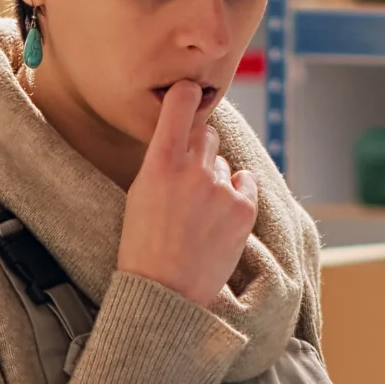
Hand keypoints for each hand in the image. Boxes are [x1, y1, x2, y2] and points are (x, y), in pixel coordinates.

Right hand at [118, 80, 258, 307]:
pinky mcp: (244, 209)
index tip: (190, 91)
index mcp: (160, 163)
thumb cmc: (143, 246)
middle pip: (206, 135)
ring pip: (225, 166)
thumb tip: (184, 138)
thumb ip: (163, 162)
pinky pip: (245, 185)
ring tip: (200, 216)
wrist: (164, 292)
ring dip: (217, 181)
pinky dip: (236, 197)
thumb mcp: (139, 193)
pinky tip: (219, 220)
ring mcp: (221, 189)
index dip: (187, 94)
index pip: (180, 104)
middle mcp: (193, 170)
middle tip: (189, 183)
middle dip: (200, 152)